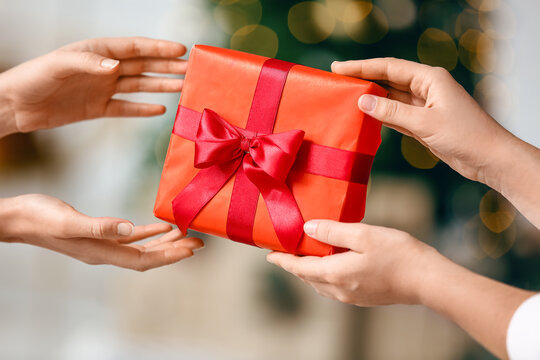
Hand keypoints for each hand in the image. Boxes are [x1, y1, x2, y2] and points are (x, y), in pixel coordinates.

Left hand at [0, 37, 187, 134]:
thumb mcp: (60, 65)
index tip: (180, 49)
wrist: (16, 106)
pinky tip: (159, 109)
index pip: (134, 48)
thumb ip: (90, 63)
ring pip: (139, 85)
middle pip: (143, 66)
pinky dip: (142, 109)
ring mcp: (102, 89)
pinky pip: (126, 108)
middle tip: (191, 69)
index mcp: (97, 52)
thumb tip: (118, 66)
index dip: (158, 48)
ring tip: (183, 87)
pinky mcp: (97, 108)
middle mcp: (104, 68)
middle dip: (167, 67)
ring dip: (161, 86)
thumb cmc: (33, 78)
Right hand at [0, 194, 202, 270]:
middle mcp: (105, 252)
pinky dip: (147, 232)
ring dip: (164, 242)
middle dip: (174, 251)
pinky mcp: (99, 234)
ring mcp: (102, 244)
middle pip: (148, 256)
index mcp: (101, 251)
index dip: (168, 257)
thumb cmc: (38, 218)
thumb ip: (98, 226)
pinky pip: (130, 236)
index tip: (191, 251)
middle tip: (199, 243)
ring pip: (142, 247)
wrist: (18, 219)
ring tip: (186, 234)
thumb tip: (128, 229)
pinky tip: (160, 226)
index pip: (143, 260)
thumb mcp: (68, 221)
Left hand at [268, 220, 533, 358]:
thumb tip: (308, 228)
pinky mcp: (363, 297)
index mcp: (335, 274)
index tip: (268, 255)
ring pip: (320, 283)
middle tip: (285, 250)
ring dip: (309, 270)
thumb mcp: (363, 235)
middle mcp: (339, 289)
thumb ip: (332, 232)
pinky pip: (334, 286)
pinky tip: (330, 263)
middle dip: (294, 264)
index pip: (299, 268)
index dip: (282, 260)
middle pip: (307, 277)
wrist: (427, 280)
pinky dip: (324, 274)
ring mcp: (351, 296)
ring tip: (304, 255)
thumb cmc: (398, 254)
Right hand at [332, 58, 512, 187]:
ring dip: (370, 97)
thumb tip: (362, 101)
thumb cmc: (464, 135)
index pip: (389, 68)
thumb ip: (392, 111)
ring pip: (391, 97)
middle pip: (388, 80)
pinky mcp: (423, 122)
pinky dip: (380, 114)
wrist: (488, 158)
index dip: (362, 67)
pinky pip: (396, 114)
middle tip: (337, 79)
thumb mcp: (425, 122)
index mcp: (430, 78)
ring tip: (345, 95)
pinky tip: (364, 114)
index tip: (339, 68)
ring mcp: (424, 105)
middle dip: (363, 79)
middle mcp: (426, 88)